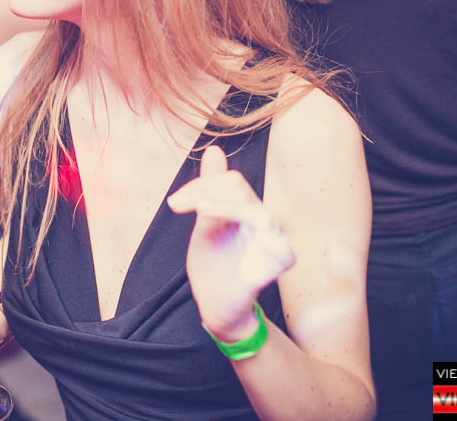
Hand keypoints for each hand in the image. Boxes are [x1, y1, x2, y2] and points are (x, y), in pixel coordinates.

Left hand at [167, 146, 294, 340]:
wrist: (217, 306)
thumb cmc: (214, 264)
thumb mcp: (205, 224)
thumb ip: (209, 190)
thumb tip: (214, 150)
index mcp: (246, 211)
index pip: (231, 182)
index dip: (202, 185)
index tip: (175, 203)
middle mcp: (262, 223)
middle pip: (240, 191)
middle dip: (205, 193)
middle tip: (176, 206)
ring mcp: (271, 245)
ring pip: (257, 213)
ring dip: (224, 208)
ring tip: (200, 211)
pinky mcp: (272, 269)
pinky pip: (281, 251)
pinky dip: (266, 242)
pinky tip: (252, 241)